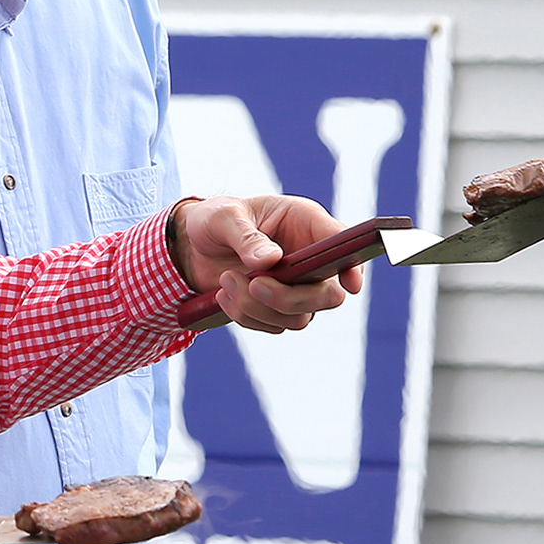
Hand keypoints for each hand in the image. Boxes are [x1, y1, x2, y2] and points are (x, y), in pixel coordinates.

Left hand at [169, 195, 361, 332]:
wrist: (192, 245)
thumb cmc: (214, 219)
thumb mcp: (223, 217)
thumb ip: (245, 236)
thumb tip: (269, 260)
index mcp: (306, 223)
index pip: (342, 245)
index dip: (352, 266)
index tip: (348, 283)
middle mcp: (309, 258)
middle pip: (327, 295)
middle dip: (290, 298)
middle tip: (254, 284)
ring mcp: (296, 287)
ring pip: (298, 317)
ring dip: (258, 307)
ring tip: (225, 280)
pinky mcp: (277, 308)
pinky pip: (273, 326)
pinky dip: (246, 316)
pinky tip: (223, 294)